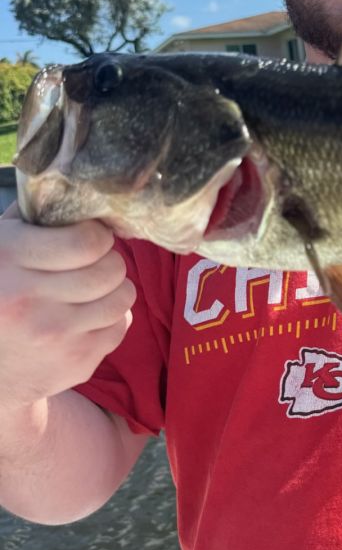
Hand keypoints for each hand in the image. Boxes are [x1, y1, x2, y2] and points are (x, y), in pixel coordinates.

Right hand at [0, 203, 134, 407]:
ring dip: (113, 290)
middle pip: (110, 269)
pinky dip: (109, 319)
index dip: (97, 236)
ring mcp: (54, 336)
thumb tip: (76, 187)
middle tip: (93, 265)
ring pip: (122, 298)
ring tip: (92, 290)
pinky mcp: (75, 363)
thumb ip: (31, 218)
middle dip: (108, 262)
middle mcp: (30, 300)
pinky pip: (119, 327)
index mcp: (8, 260)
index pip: (87, 242)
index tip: (88, 238)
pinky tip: (85, 318)